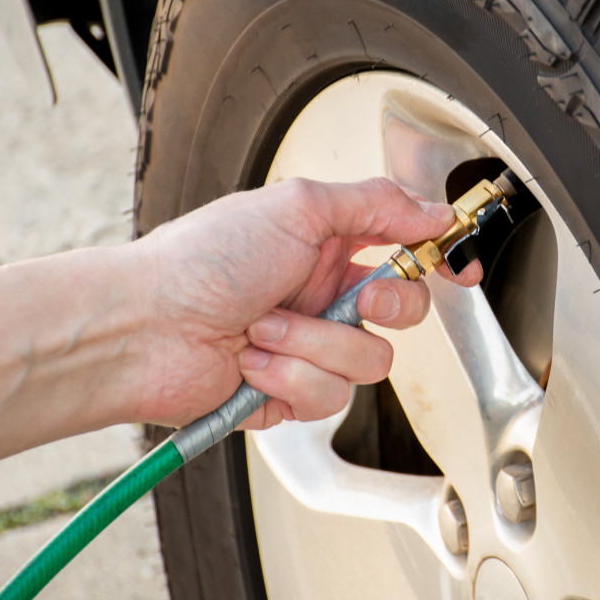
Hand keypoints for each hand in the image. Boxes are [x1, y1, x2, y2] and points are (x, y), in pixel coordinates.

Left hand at [128, 177, 479, 429]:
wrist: (141, 328)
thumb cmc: (200, 261)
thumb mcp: (296, 206)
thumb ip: (376, 203)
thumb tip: (432, 210)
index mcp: (327, 243)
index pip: (403, 248)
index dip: (437, 258)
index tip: (458, 265)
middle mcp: (323, 295)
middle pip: (403, 312)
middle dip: (384, 308)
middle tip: (354, 300)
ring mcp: (310, 347)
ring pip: (370, 361)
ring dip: (315, 345)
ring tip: (265, 330)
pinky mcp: (292, 393)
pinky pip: (330, 396)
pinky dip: (290, 377)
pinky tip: (254, 362)